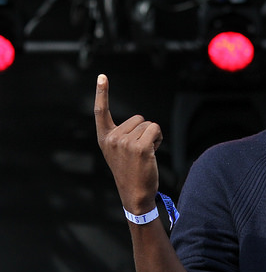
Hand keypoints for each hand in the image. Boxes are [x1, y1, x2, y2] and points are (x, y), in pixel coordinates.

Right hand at [94, 74, 161, 212]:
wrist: (135, 195)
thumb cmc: (131, 173)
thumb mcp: (119, 153)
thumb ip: (123, 136)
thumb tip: (143, 124)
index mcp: (104, 138)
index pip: (101, 111)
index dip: (102, 93)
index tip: (102, 76)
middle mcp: (112, 138)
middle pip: (138, 118)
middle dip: (144, 132)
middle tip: (139, 152)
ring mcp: (125, 142)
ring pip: (148, 125)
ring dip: (152, 137)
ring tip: (145, 155)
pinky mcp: (140, 147)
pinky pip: (155, 129)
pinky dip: (158, 138)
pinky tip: (153, 153)